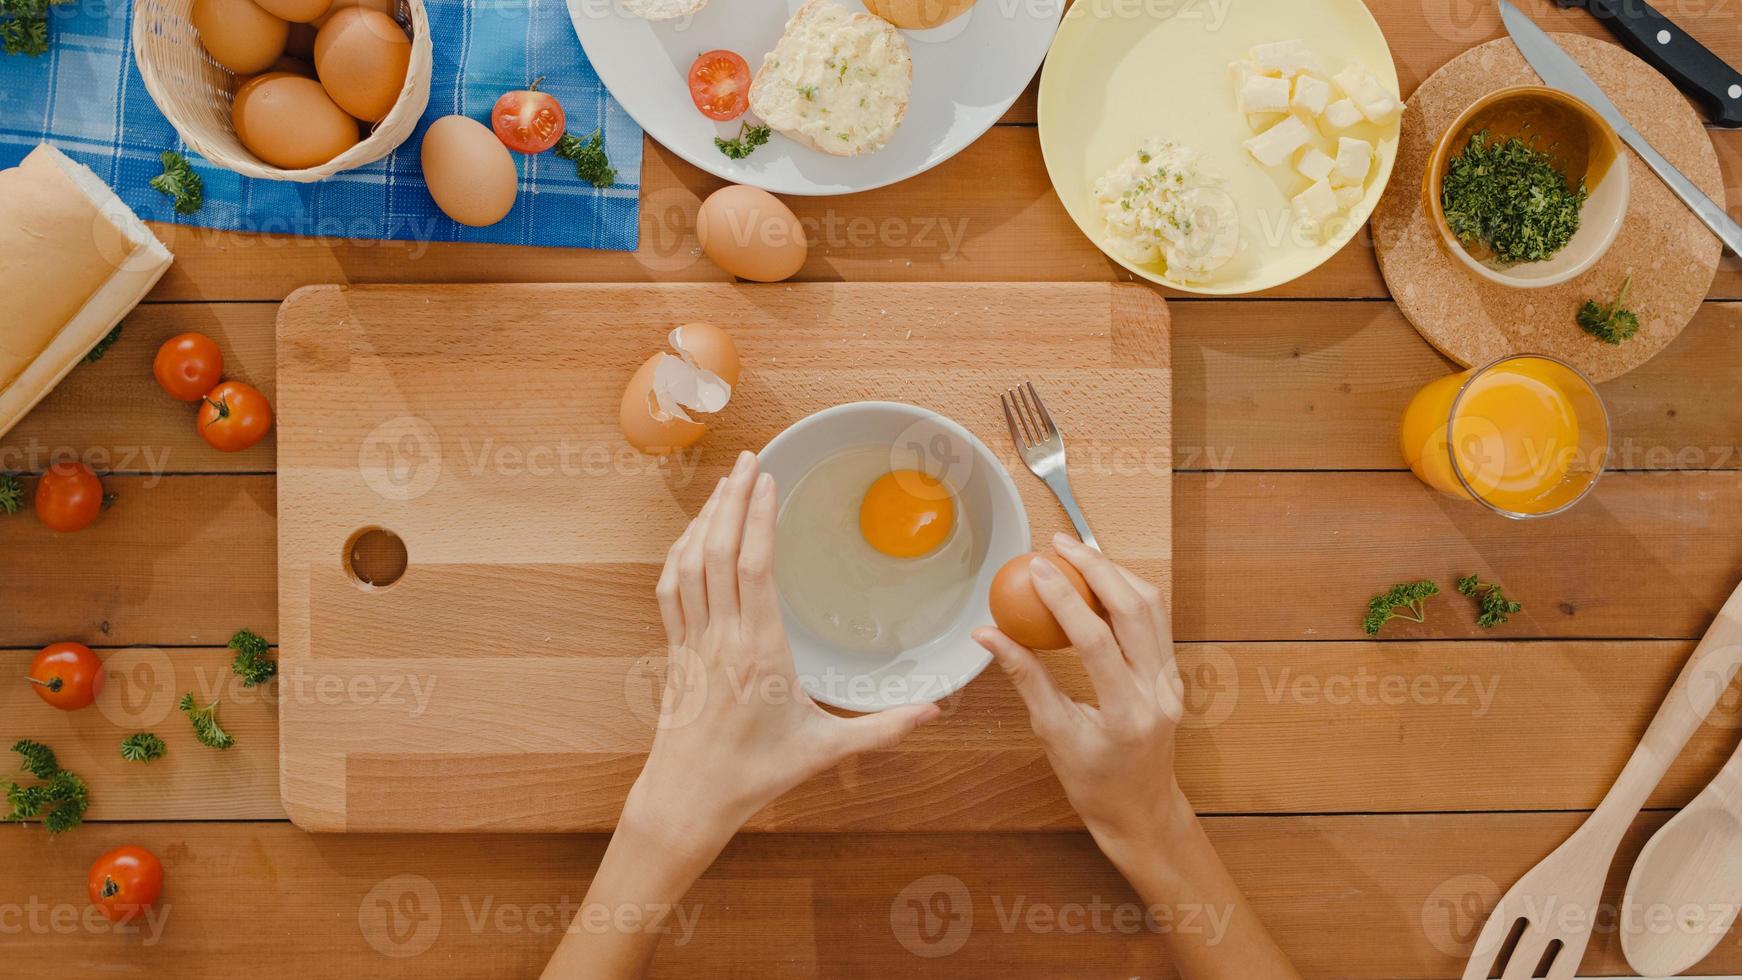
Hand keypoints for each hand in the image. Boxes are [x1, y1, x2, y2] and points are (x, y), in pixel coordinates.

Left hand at [623, 451, 940, 857]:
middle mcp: (722, 637)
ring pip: (691, 563)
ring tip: (725, 482)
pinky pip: (672, 588)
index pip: (753, 569)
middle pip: (719, 551)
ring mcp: (693, 640)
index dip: (757, 518)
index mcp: (759, 652)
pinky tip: (694, 534)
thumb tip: (936, 712)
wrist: (687, 799)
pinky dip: (681, 552)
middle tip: (748, 459)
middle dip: (732, 500)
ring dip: (706, 518)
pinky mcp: (676, 650)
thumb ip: (882, 729)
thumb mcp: (824, 751)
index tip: (767, 480)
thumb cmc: (755, 775)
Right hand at [973, 533, 1187, 856]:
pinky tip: (1100, 580)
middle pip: (1135, 609)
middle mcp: (1158, 691)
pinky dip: (1128, 592)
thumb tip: (989, 634)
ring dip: (1116, 573)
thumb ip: (1025, 677)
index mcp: (1126, 713)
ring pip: (1153, 607)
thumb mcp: (1052, 733)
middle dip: (1096, 567)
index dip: (1064, 598)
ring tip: (1078, 552)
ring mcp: (1172, 680)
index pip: (1095, 640)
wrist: (1140, 809)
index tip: (1036, 568)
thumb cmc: (1094, 782)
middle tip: (1059, 544)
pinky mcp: (1172, 673)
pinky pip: (1156, 620)